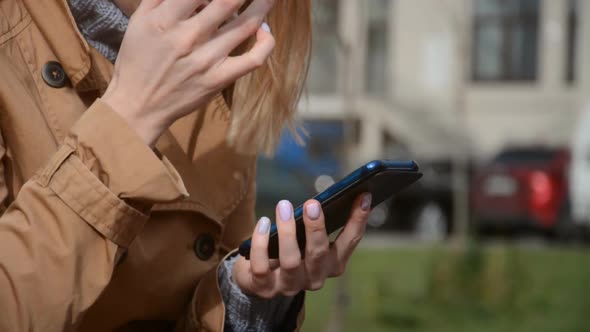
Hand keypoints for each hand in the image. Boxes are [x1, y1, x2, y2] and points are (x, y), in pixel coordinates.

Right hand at [102, 0, 275, 145]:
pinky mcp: (220, 79)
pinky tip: (265, 31)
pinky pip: (253, 59)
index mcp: (165, 19)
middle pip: (228, 1)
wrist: (139, 105)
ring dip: (263, 4)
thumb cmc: (138, 59)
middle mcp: (189, 36)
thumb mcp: (140, 20)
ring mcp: (207, 59)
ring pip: (246, 25)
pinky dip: (266, 43)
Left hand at [233, 193, 371, 297]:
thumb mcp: (307, 238)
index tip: (363, 196)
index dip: (358, 220)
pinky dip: (261, 243)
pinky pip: (262, 266)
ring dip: (287, 232)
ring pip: (291, 261)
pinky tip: (263, 223)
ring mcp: (289, 286)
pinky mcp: (264, 288)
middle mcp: (314, 279)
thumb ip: (317, 223)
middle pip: (319, 254)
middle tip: (312, 204)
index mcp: (332, 264)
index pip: (350, 242)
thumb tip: (323, 197)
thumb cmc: (290, 248)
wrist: (258, 277)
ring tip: (284, 206)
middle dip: (316, 228)